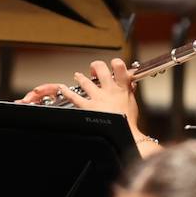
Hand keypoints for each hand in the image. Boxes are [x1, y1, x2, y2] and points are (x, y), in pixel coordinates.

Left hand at [19, 59, 140, 124]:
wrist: (124, 134)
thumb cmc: (130, 123)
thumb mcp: (133, 104)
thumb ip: (129, 92)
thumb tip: (130, 85)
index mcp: (122, 88)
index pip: (119, 67)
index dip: (116, 63)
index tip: (114, 64)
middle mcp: (109, 90)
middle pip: (101, 69)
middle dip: (96, 66)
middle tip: (95, 68)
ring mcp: (97, 98)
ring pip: (86, 82)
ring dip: (81, 77)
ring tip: (77, 75)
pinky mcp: (88, 107)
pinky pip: (74, 97)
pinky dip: (66, 91)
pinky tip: (62, 88)